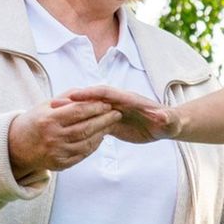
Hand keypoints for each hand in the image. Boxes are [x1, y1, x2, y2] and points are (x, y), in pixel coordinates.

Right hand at [8, 91, 122, 178]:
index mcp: (49, 119)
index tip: (107, 103)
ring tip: (111, 125)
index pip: (78, 111)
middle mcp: (53, 137)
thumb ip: (67, 98)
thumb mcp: (46, 105)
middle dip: (104, 120)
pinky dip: (93, 146)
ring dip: (102, 133)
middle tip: (117, 113)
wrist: (17, 145)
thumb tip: (90, 91)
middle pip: (86, 128)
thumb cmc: (36, 120)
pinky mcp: (60, 164)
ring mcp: (57, 152)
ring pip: (87, 143)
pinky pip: (82, 154)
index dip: (95, 107)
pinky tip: (100, 137)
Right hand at [65, 85, 179, 142]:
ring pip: (90, 110)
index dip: (90, 94)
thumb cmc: (169, 122)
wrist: (167, 125)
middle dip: (74, 101)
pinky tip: (67, 130)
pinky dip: (81, 124)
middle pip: (92, 99)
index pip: (106, 93)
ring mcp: (114, 112)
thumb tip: (164, 116)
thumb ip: (165, 117)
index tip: (73, 96)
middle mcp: (118, 103)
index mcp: (129, 99)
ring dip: (73, 112)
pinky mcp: (112, 123)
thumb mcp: (168, 121)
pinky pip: (94, 122)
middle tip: (53, 105)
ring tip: (55, 116)